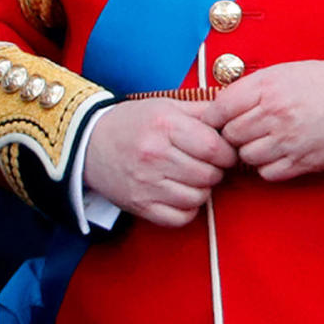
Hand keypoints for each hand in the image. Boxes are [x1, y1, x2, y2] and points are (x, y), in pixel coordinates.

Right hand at [82, 98, 235, 226]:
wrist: (89, 143)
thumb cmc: (132, 122)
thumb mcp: (164, 105)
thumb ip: (201, 110)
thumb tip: (234, 116)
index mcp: (164, 125)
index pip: (214, 148)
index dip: (226, 152)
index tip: (222, 151)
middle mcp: (155, 154)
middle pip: (209, 175)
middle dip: (214, 171)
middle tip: (203, 163)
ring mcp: (146, 182)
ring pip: (198, 197)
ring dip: (200, 189)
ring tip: (189, 177)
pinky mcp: (140, 205)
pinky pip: (181, 217)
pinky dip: (186, 208)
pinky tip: (178, 192)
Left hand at [210, 59, 323, 181]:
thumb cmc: (322, 82)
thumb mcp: (281, 72)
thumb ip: (251, 89)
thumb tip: (222, 106)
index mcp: (266, 88)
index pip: (220, 108)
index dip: (213, 117)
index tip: (215, 120)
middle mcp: (274, 115)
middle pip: (231, 135)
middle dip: (231, 134)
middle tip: (241, 131)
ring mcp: (289, 141)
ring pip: (246, 157)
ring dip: (249, 151)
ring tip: (261, 141)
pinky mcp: (303, 162)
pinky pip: (268, 174)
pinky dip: (267, 167)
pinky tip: (276, 154)